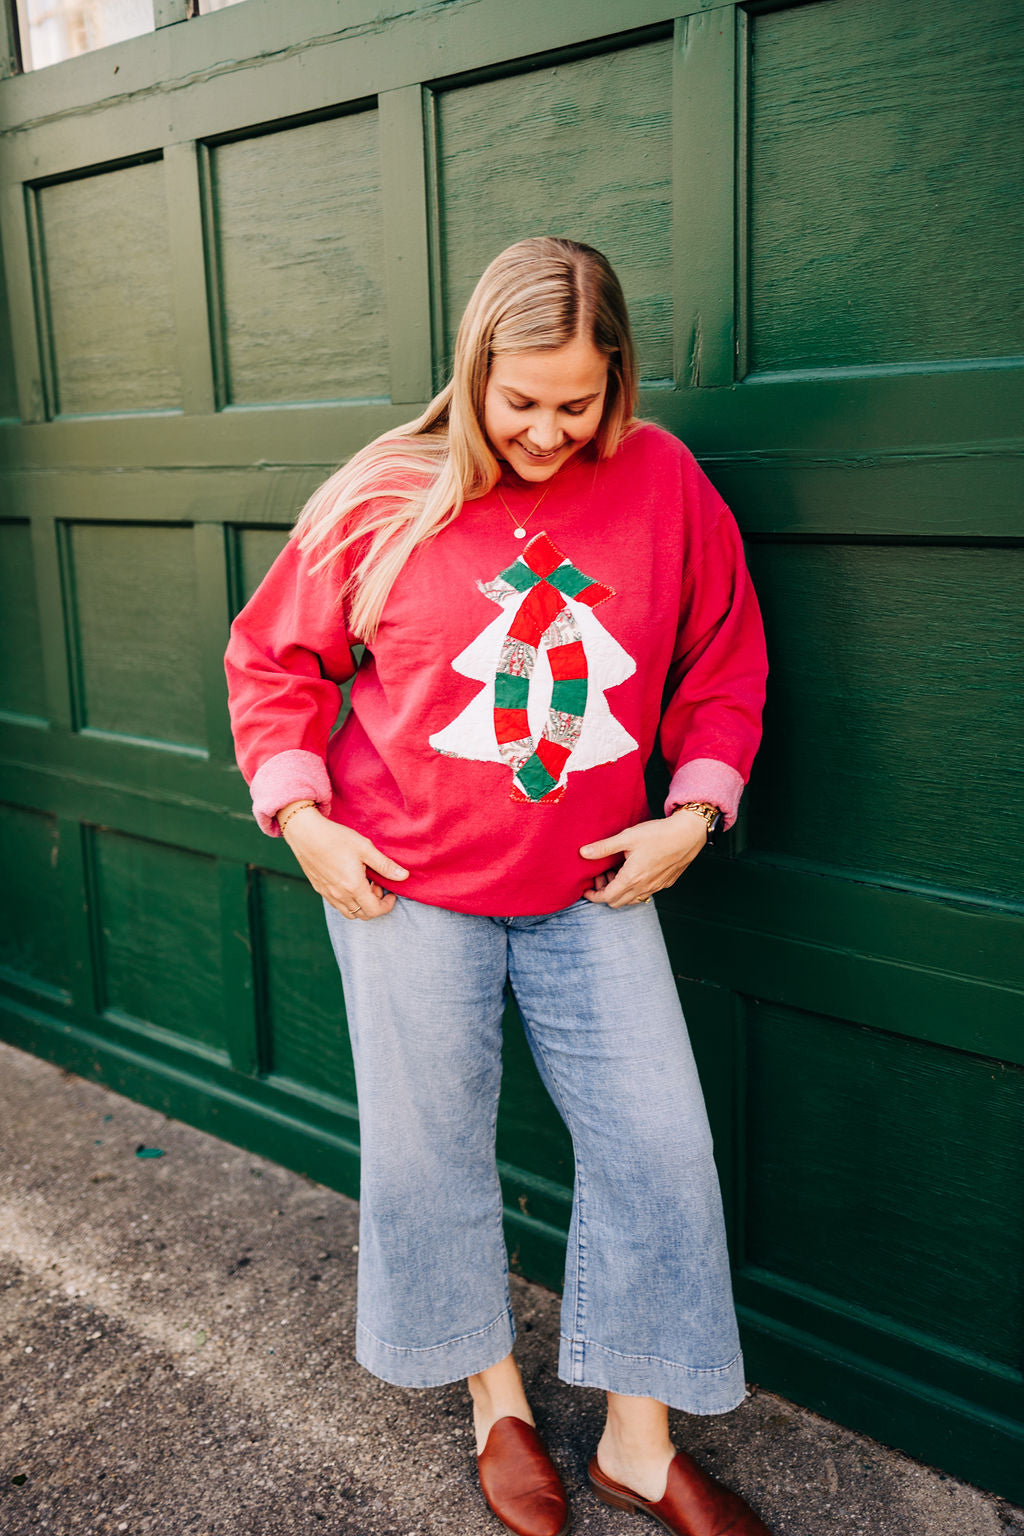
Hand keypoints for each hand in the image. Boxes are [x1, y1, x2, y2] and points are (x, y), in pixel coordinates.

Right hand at [279, 805, 408, 919]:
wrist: (306, 833)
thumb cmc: (336, 838)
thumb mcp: (365, 848)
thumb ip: (385, 865)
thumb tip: (403, 876)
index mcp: (353, 887)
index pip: (375, 910)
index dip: (387, 905)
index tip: (391, 893)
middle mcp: (340, 896)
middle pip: (363, 914)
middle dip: (375, 904)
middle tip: (377, 884)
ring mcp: (328, 894)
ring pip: (349, 912)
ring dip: (361, 904)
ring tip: (364, 884)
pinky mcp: (319, 889)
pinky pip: (337, 905)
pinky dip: (348, 901)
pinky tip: (349, 882)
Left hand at [579, 810, 707, 906]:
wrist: (687, 834)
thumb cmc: (657, 834)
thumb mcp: (627, 837)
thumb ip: (603, 847)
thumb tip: (583, 853)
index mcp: (632, 878)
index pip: (607, 897)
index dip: (594, 895)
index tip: (587, 889)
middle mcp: (644, 887)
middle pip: (617, 902)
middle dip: (605, 892)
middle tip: (603, 875)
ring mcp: (656, 887)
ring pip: (632, 899)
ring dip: (620, 891)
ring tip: (618, 871)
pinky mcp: (666, 883)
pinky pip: (645, 893)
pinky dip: (634, 888)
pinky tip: (634, 870)